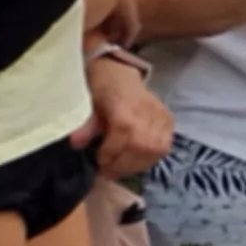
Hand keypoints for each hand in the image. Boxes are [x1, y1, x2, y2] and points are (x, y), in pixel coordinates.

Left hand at [76, 54, 169, 179]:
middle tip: (108, 172)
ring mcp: (161, 116)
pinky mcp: (169, 121)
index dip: (111, 154)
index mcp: (126, 108)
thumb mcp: (88, 106)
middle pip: (142, 147)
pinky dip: (151, 157)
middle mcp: (148, 113)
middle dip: (124, 164)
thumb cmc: (102, 89)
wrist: (120, 72)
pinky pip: (165, 146)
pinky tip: (137, 161)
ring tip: (122, 169)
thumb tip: (76, 144)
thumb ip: (85, 126)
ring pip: (156, 149)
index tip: (99, 162)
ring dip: (138, 164)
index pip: (124, 137)